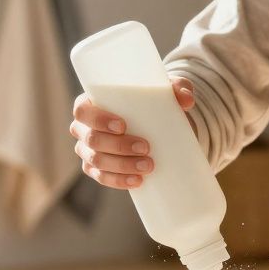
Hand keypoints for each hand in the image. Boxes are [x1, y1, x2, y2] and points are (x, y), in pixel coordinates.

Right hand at [68, 76, 194, 188]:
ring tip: (148, 166)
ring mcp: (87, 151)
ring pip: (97, 161)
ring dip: (122, 166)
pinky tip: (136, 181)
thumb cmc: (149, 102)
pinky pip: (102, 178)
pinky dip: (119, 181)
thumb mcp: (164, 91)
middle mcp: (83, 129)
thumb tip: (187, 100)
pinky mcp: (97, 169)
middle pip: (92, 139)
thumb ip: (177, 88)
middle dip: (118, 146)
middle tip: (146, 148)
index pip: (82, 111)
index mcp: (89, 105)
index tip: (123, 125)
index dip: (98, 119)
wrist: (152, 126)